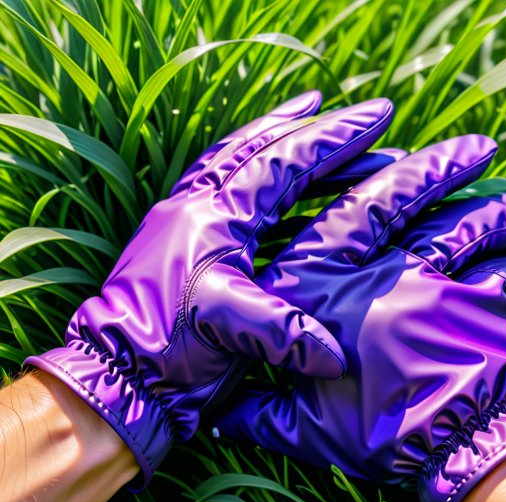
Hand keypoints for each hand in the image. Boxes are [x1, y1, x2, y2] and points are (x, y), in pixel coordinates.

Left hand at [24, 92, 394, 487]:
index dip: (333, 139)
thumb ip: (284, 332)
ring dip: (267, 139)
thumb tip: (338, 357)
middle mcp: (195, 207)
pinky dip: (243, 172)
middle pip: (254, 147)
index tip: (376, 117)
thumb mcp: (227, 332)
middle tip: (332, 105)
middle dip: (300, 125)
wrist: (114, 376)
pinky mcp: (178, 242)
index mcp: (213, 218)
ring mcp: (181, 221)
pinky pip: (214, 188)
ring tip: (298, 123)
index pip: (283, 163)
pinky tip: (261, 179)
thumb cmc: (167, 351)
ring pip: (229, 161)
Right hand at [211, 135, 505, 501]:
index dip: (347, 169)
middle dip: (436, 166)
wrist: (455, 451)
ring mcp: (432, 280)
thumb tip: (223, 414)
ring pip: (463, 221)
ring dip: (496, 204)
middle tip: (474, 148)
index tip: (371, 137)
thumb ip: (263, 411)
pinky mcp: (483, 297)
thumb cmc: (375, 437)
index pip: (330, 214)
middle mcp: (371, 273)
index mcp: (318, 292)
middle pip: (400, 198)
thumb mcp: (305, 428)